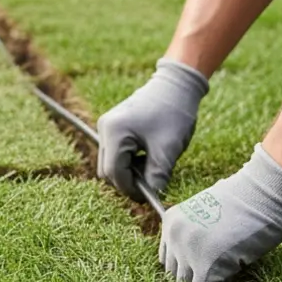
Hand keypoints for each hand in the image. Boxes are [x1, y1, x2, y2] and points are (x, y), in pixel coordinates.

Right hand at [97, 58, 209, 201]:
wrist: (176, 85)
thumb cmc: (173, 113)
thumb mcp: (167, 149)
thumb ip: (157, 176)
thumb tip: (152, 196)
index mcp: (115, 133)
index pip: (114, 172)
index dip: (130, 189)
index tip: (148, 196)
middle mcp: (105, 129)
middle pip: (107, 169)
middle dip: (127, 181)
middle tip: (151, 185)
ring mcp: (107, 126)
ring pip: (110, 162)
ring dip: (128, 171)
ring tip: (152, 167)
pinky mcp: (113, 126)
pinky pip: (114, 152)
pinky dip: (128, 160)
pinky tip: (147, 156)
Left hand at [160, 143, 281, 281]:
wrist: (263, 193)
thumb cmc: (245, 199)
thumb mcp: (209, 213)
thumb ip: (197, 235)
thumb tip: (200, 263)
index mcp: (172, 221)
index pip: (167, 257)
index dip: (183, 268)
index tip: (195, 274)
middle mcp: (175, 237)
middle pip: (174, 273)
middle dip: (190, 279)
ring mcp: (188, 252)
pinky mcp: (206, 267)